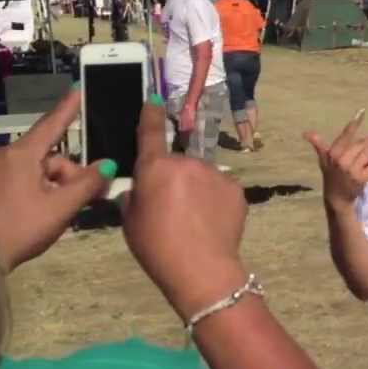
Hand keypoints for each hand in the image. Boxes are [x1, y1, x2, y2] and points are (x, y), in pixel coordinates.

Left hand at [0, 89, 112, 270]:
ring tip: (58, 215)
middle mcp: (2, 155)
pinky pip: (15, 181)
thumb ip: (87, 185)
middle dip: (68, 176)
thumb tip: (108, 165)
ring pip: (32, 172)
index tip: (78, 88)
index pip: (52, 125)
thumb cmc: (18, 228)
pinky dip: (32, 193)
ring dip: (51, 187)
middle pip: (47, 158)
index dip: (68, 108)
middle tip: (85, 202)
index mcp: (21, 155)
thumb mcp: (60, 209)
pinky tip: (35, 215)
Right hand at [121, 96, 248, 317]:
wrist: (201, 268)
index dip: (150, 115)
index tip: (153, 99)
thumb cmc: (158, 247)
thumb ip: (134, 197)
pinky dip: (216, 201)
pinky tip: (212, 223)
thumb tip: (139, 189)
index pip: (151, 132)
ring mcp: (215, 173)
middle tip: (172, 210)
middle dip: (174, 180)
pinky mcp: (236, 188)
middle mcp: (186, 162)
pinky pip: (220, 189)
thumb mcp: (131, 222)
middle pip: (177, 165)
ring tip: (194, 221)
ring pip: (201, 176)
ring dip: (197, 190)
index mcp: (155, 167)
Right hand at [303, 110, 367, 209]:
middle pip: (362, 144)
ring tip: (361, 165)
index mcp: (334, 153)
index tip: (362, 111)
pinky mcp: (361, 178)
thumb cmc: (330, 176)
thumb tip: (306, 133)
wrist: (336, 197)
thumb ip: (319, 145)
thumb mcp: (323, 160)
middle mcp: (342, 160)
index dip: (354, 123)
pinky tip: (363, 174)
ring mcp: (352, 169)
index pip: (346, 134)